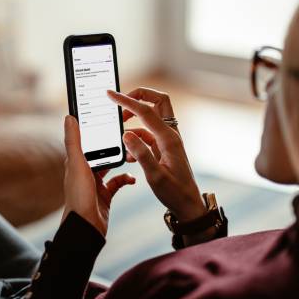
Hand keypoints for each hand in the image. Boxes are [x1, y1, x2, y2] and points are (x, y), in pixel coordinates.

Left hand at [62, 115, 135, 236]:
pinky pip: (118, 182)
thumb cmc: (79, 195)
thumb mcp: (77, 164)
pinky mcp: (106, 194)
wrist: (86, 226)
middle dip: (117, 144)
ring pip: (112, 166)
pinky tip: (132, 179)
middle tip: (130, 134)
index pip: (89, 139)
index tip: (113, 117)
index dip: (101, 128)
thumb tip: (69, 117)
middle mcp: (86, 170)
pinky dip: (126, 179)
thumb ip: (74, 141)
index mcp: (77, 161)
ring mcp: (96, 183)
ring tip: (133, 155)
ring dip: (123, 160)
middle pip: (104, 151)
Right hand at [107, 88, 206, 222]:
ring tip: (119, 131)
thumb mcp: (155, 176)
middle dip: (139, 97)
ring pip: (150, 119)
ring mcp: (167, 141)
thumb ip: (141, 154)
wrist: (187, 204)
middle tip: (121, 103)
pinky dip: (136, 138)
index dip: (127, 100)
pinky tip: (128, 153)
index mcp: (169, 138)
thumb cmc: (174, 192)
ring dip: (134, 121)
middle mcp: (170, 135)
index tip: (111, 94)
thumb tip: (127, 134)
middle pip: (158, 102)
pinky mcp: (163, 148)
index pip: (146, 111)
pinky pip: (148, 135)